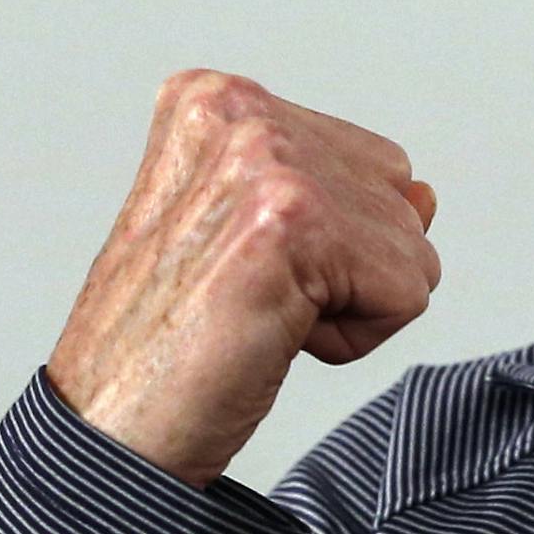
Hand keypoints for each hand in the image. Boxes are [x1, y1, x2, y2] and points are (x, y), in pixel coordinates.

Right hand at [44, 68, 441, 488]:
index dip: (327, 237)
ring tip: (255, 316)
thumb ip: (344, 196)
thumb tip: (426, 195)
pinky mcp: (296, 221)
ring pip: (410, 247)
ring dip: (347, 306)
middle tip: (247, 297)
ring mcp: (268, 161)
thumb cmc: (167, 342)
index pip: (370, 163)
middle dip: (346, 267)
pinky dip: (354, 339)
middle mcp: (240, 112)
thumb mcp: (255, 235)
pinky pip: (410, 291)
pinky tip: (270, 338)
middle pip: (397, 198)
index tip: (240, 266)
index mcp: (218, 100)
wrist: (107, 434)